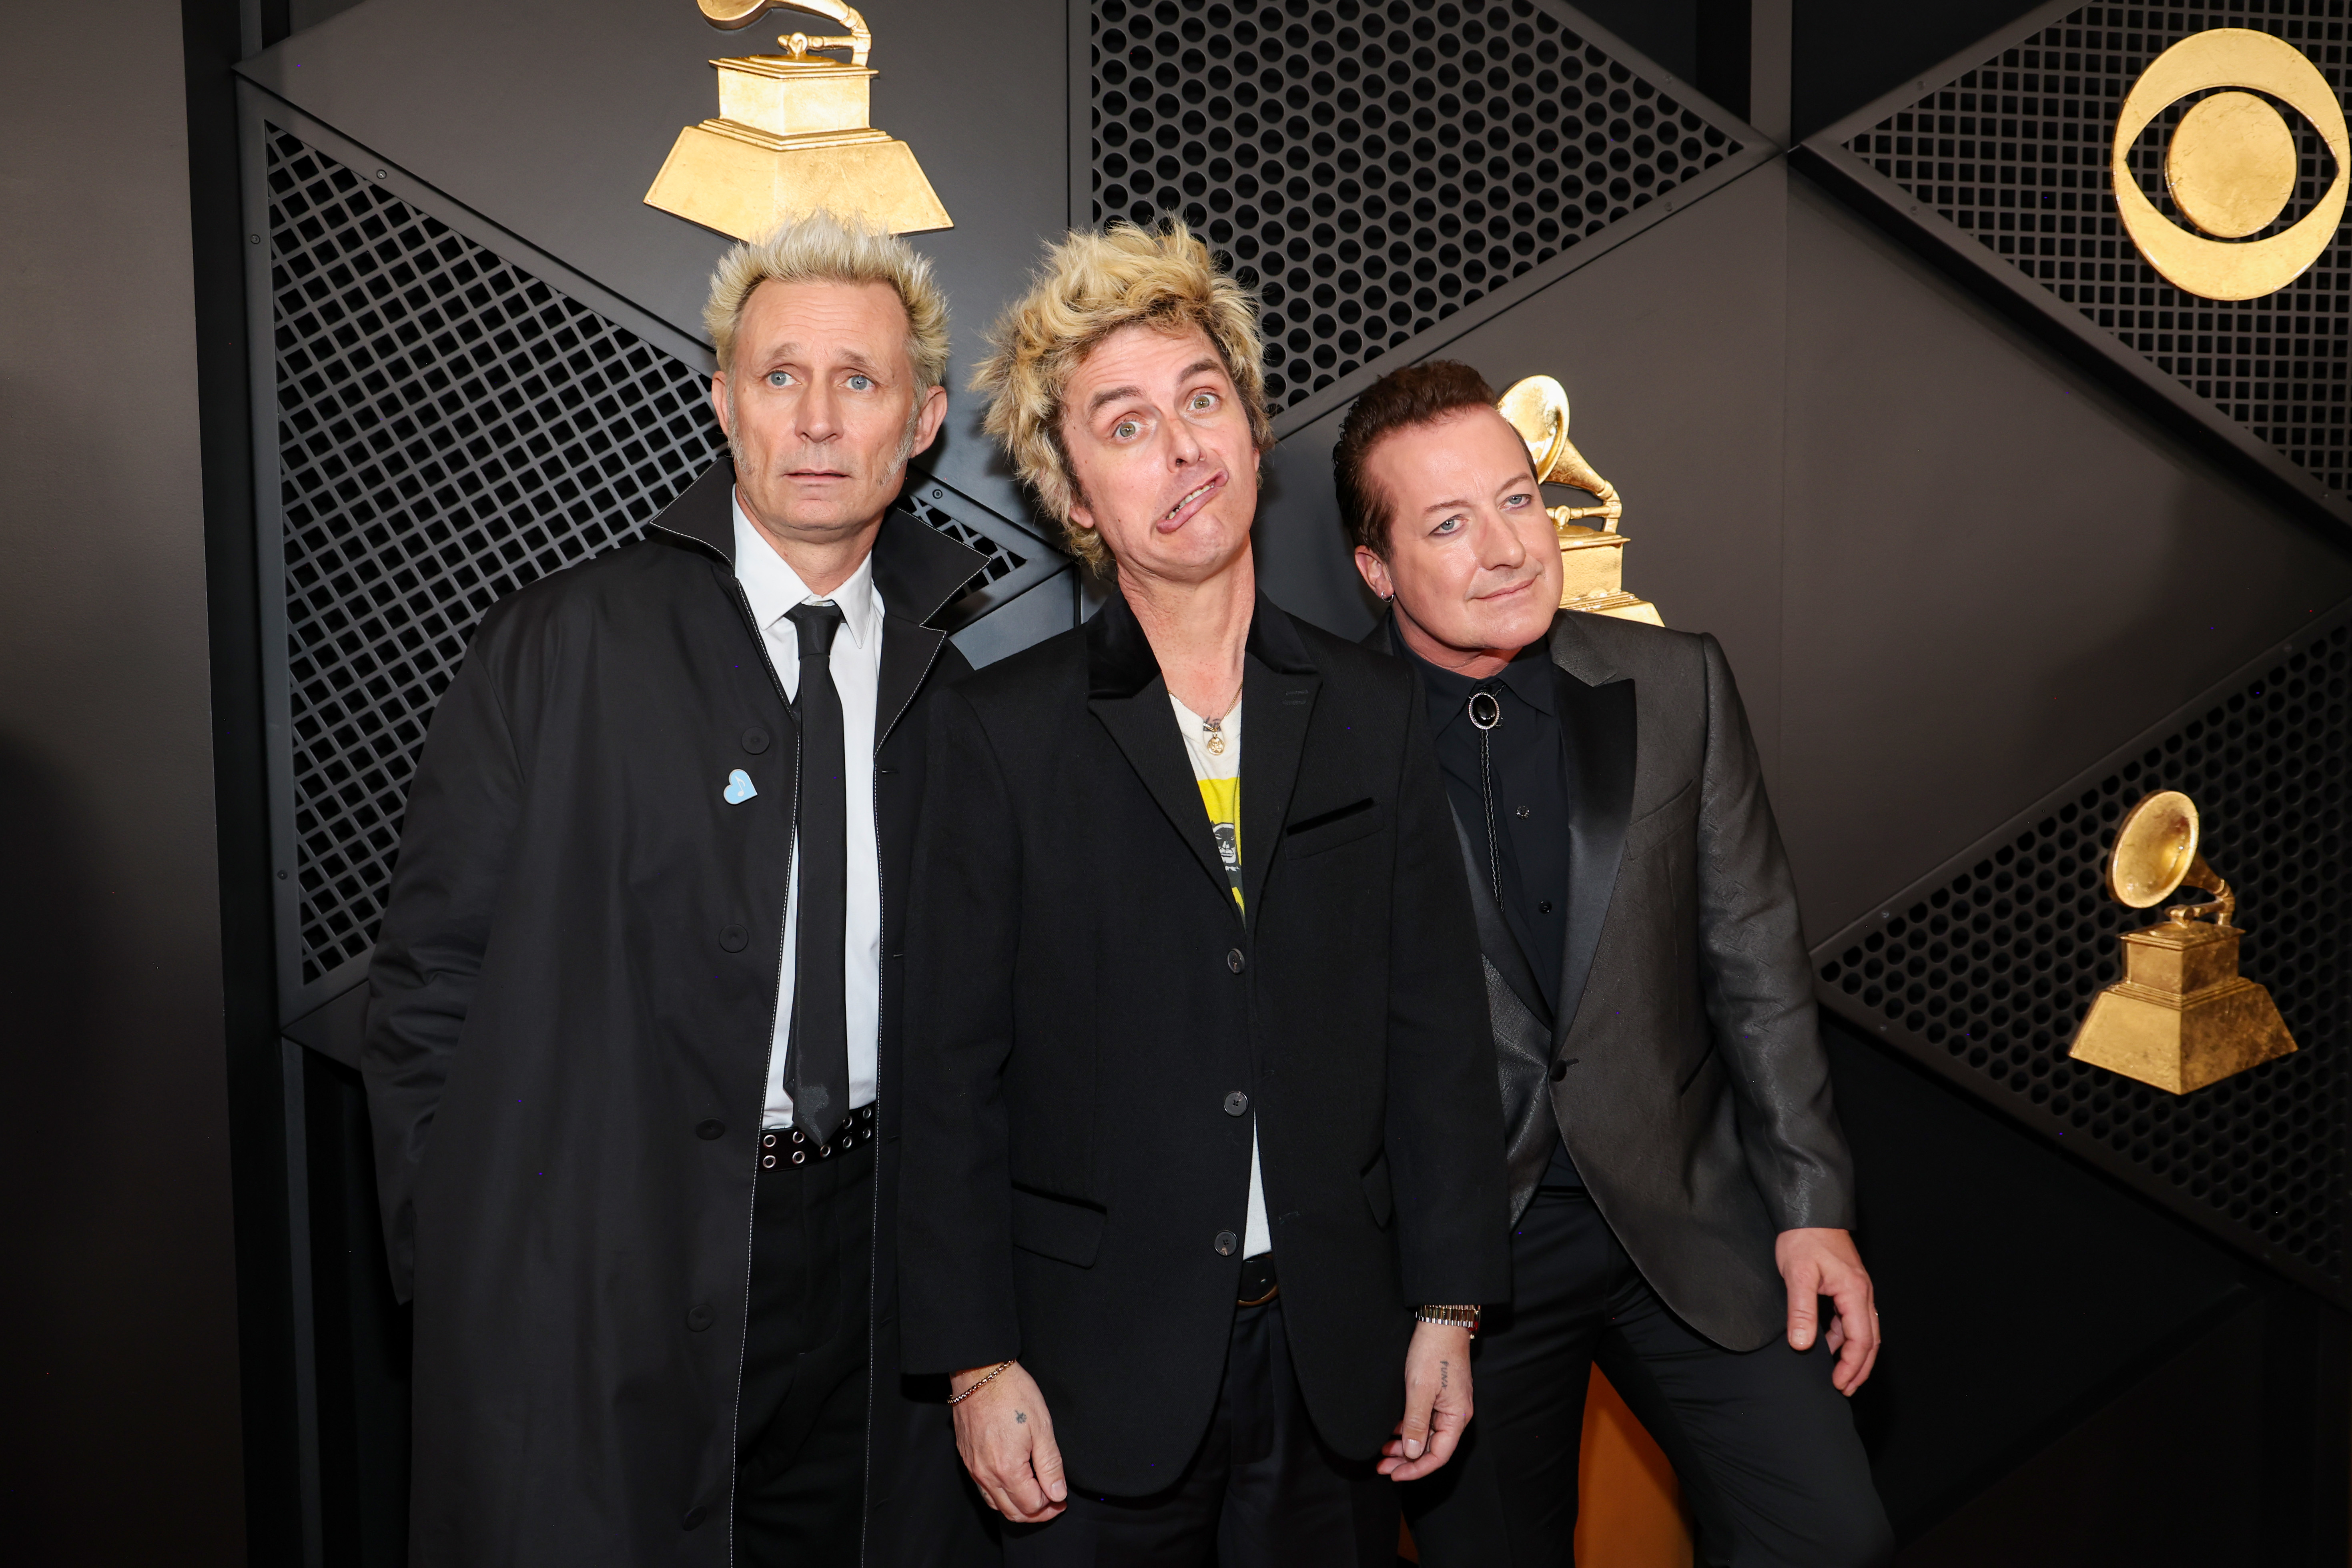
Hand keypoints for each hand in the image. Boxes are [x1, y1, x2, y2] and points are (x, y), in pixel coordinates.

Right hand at [949, 1361, 1067, 1522]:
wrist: (979, 1373)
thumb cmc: (1012, 1394)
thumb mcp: (1042, 1427)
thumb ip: (1050, 1465)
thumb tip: (1057, 1493)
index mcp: (1007, 1469)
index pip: (1031, 1505)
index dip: (1051, 1505)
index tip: (1061, 1497)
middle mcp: (986, 1474)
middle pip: (1012, 1512)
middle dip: (1036, 1512)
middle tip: (1053, 1502)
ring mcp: (973, 1467)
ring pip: (996, 1504)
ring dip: (1017, 1506)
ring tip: (1035, 1494)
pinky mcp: (967, 1458)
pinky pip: (983, 1489)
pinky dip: (1000, 1494)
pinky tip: (1013, 1482)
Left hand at [1378, 1320, 1473, 1480]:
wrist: (1440, 1322)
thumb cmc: (1433, 1352)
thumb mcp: (1420, 1390)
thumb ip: (1416, 1423)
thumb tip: (1413, 1453)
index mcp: (1457, 1417)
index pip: (1438, 1455)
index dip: (1416, 1469)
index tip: (1394, 1474)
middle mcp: (1455, 1415)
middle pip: (1432, 1448)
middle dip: (1407, 1460)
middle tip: (1382, 1466)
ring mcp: (1447, 1405)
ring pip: (1426, 1435)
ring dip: (1405, 1445)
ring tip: (1383, 1451)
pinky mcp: (1439, 1396)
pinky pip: (1424, 1421)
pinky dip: (1408, 1429)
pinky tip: (1393, 1432)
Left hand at [1776, 1227, 1879, 1394]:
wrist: (1809, 1211)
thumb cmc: (1804, 1238)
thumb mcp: (1798, 1274)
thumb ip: (1801, 1310)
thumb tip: (1801, 1345)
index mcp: (1855, 1292)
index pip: (1861, 1341)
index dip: (1851, 1367)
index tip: (1839, 1385)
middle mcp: (1862, 1293)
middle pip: (1870, 1341)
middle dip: (1859, 1368)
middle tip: (1844, 1389)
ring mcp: (1857, 1289)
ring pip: (1862, 1331)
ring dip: (1852, 1355)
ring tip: (1837, 1374)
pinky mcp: (1847, 1286)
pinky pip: (1851, 1319)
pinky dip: (1843, 1337)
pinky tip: (1826, 1344)